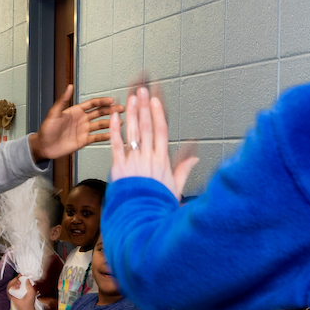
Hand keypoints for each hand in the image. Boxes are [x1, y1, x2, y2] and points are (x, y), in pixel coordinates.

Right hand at [7, 275, 35, 309]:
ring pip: (11, 283)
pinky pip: (8, 288)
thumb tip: (27, 279)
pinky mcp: (10, 294)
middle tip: (19, 281)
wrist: (25, 307)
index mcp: (23, 287)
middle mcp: (18, 288)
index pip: (20, 280)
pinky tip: (15, 287)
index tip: (20, 275)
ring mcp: (14, 291)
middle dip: (16, 279)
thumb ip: (29, 284)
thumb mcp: (32, 291)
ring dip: (13, 282)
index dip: (20, 277)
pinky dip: (11, 286)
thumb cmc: (29, 300)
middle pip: (14, 280)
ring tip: (18, 285)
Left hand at [28, 85, 124, 160]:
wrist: (43, 146)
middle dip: (111, 110)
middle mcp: (82, 119)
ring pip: (101, 125)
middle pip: (100, 113)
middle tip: (122, 109)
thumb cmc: (46, 129)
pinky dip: (105, 136)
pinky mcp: (84, 141)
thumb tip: (69, 86)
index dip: (102, 101)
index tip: (112, 100)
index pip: (93, 104)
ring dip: (111, 122)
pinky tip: (113, 135)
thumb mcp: (54, 113)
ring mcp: (84, 130)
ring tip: (121, 122)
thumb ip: (63, 100)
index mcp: (76, 111)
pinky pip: (97, 137)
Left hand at [109, 82, 197, 200]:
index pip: (161, 131)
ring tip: (130, 98)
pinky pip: (116, 145)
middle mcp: (148, 158)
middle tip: (142, 90)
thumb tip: (195, 156)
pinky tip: (114, 117)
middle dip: (144, 107)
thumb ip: (183, 169)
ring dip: (132, 113)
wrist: (142, 219)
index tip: (156, 100)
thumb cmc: (158, 205)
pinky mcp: (118, 168)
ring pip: (132, 132)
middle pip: (147, 127)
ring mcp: (133, 162)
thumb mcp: (176, 187)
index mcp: (162, 161)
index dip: (157, 114)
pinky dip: (115, 130)